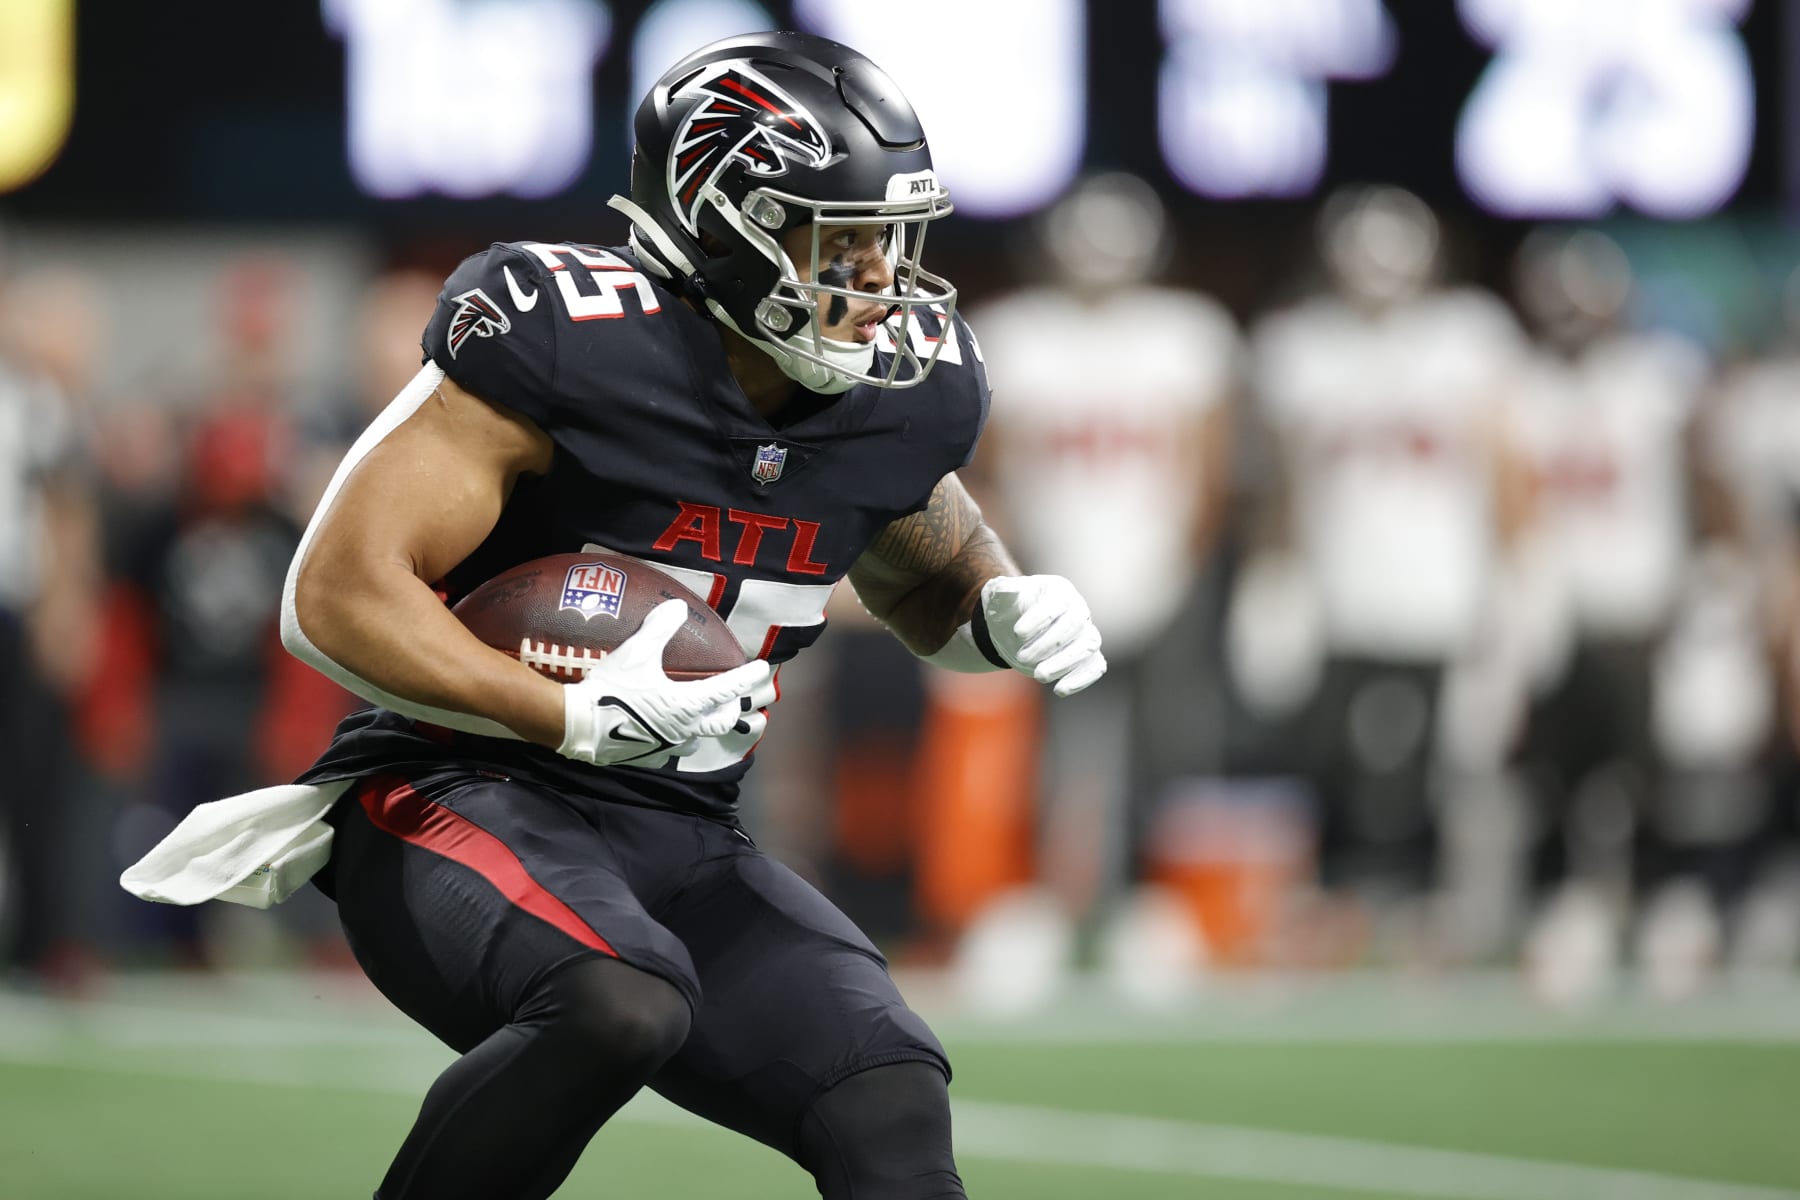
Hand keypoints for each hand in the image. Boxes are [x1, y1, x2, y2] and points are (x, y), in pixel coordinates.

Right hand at [558, 600, 771, 764]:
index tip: (763, 670)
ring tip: (714, 720)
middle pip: (722, 722)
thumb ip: (659, 628)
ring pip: (701, 739)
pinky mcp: (650, 755)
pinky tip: (672, 734)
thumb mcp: (636, 652)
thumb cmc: (611, 689)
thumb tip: (677, 606)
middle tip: (746, 701)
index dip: (747, 678)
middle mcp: (684, 729)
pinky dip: (680, 739)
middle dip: (738, 710)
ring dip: (712, 728)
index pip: (727, 689)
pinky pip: (673, 750)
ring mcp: (668, 745)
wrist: (580, 725)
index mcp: (687, 704)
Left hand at [978, 575, 1106, 696]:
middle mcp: (1078, 609)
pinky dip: (1081, 679)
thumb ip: (1002, 591)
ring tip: (1038, 676)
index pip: (1057, 601)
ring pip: (1089, 645)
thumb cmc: (1010, 609)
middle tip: (1021, 658)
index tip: (1016, 633)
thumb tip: (1004, 588)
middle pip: (1075, 624)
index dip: (1039, 617)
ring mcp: (1085, 633)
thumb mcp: (1000, 597)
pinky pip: (1095, 666)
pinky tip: (1059, 690)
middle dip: (1048, 643)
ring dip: (1064, 663)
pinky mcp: (1087, 657)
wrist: (1015, 630)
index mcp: (1059, 590)